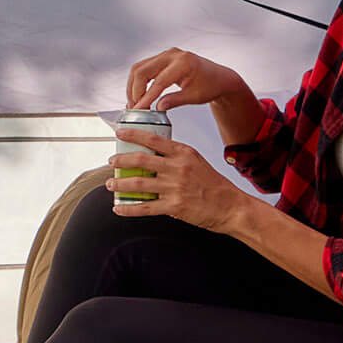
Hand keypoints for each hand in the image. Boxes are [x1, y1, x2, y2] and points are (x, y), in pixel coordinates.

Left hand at [105, 129, 244, 231]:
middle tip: (111, 161)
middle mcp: (177, 168)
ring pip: (138, 184)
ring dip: (119, 184)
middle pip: (140, 160)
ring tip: (111, 184)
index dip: (132, 135)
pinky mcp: (174, 206)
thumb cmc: (214, 184)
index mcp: (183, 153)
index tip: (119, 133)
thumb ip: (177, 156)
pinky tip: (118, 208)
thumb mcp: (197, 161)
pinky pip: (144, 208)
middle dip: (120, 160)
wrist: (231, 206)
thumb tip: (153, 153)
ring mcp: (174, 188)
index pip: (153, 140)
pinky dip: (128, 209)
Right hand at [125, 46, 249, 114]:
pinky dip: (138, 82)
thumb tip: (158, 107)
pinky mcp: (162, 58)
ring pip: (139, 68)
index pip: (158, 81)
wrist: (217, 77)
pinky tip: (138, 95)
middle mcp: (172, 55)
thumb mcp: (195, 96)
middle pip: (142, 71)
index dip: (146, 96)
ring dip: (133, 86)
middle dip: (135, 91)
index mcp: (183, 62)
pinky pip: (143, 68)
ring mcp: (165, 54)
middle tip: (134, 108)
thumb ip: (175, 100)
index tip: (139, 109)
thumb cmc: (210, 85)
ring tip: (134, 103)